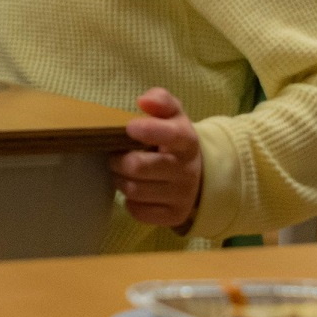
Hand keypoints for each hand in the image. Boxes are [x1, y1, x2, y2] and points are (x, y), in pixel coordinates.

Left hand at [112, 88, 203, 230]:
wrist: (200, 175)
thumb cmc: (175, 139)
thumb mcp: (173, 114)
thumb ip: (160, 101)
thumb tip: (144, 101)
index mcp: (186, 141)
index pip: (171, 135)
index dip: (148, 131)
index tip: (129, 127)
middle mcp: (187, 170)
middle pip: (139, 166)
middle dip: (118, 160)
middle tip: (116, 156)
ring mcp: (182, 196)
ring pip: (134, 190)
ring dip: (121, 179)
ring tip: (124, 172)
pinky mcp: (174, 216)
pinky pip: (138, 211)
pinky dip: (130, 201)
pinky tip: (136, 189)